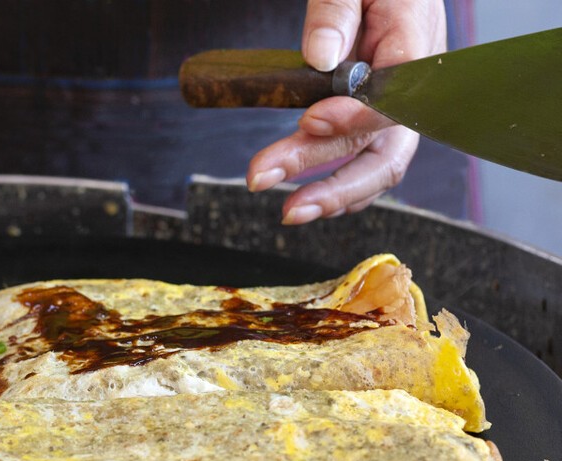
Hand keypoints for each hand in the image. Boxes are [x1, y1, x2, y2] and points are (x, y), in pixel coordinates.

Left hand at [247, 0, 447, 223]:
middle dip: (332, 177)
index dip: (352, 117)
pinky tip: (309, 201)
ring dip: (334, 194)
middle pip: (386, 148)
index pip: (393, 98)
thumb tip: (320, 58)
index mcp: (416, 43)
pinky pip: (370, 161)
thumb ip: (335, 11)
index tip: (308, 121)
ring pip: (379, 165)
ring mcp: (401, 108)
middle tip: (273, 186)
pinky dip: (342, 188)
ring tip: (288, 211)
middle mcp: (415, 86)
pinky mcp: (381, 119)